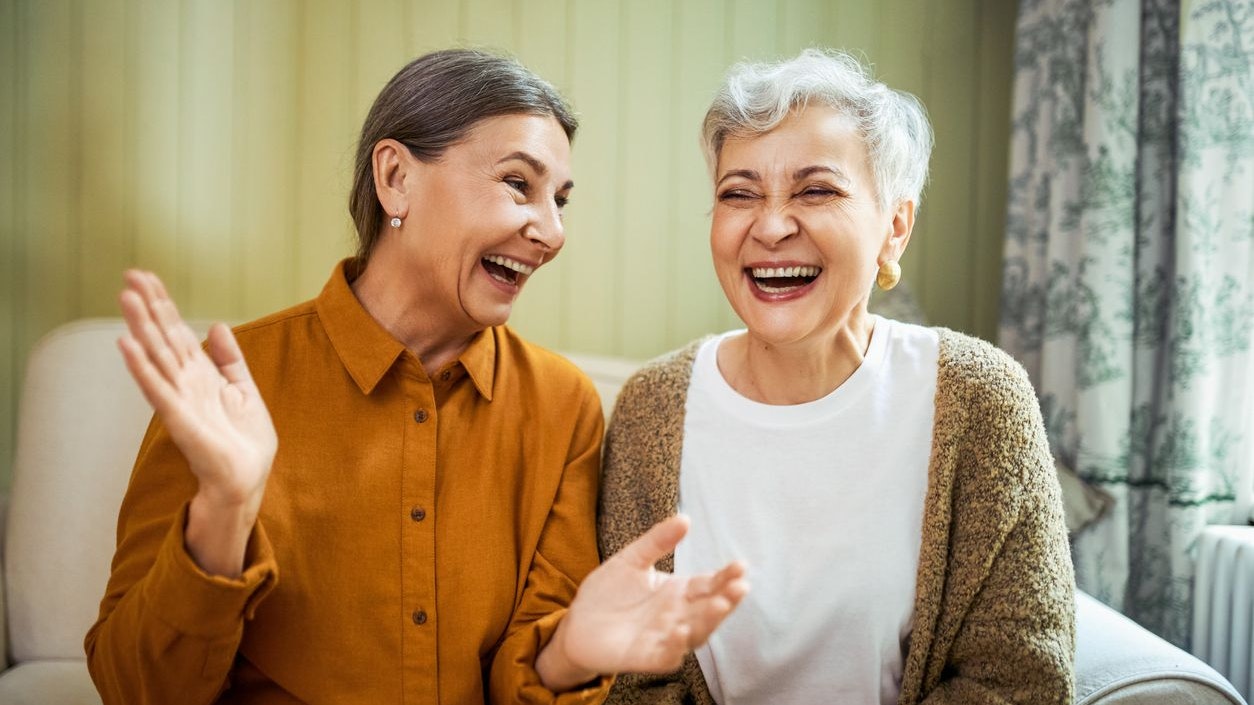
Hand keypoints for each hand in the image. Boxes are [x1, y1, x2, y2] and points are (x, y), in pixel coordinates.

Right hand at [117, 270, 276, 574]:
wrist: (248, 478)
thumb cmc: (244, 440)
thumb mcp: (243, 389)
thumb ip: (229, 359)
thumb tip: (216, 326)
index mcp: (200, 374)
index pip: (177, 331)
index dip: (163, 304)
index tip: (147, 277)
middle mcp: (184, 383)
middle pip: (162, 337)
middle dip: (148, 307)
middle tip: (129, 276)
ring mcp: (179, 399)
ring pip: (156, 356)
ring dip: (140, 328)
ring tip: (125, 298)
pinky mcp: (179, 419)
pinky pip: (158, 389)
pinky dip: (142, 367)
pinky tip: (127, 345)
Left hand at [537, 515, 748, 689]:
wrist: (577, 623)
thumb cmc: (608, 592)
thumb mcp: (632, 559)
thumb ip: (657, 541)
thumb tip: (685, 517)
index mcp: (678, 592)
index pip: (708, 584)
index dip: (726, 576)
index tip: (741, 565)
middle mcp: (678, 616)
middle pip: (709, 609)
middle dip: (726, 599)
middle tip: (740, 586)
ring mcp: (664, 638)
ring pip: (696, 634)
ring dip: (709, 621)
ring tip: (719, 605)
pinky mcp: (646, 657)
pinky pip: (667, 656)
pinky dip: (676, 646)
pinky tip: (680, 631)